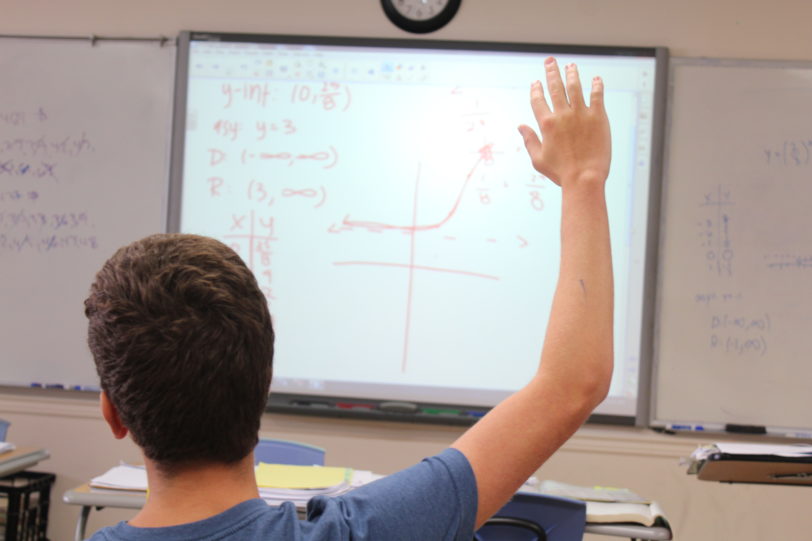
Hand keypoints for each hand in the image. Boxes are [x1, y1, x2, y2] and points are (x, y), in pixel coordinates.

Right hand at [518, 58, 610, 187]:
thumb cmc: (560, 172)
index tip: (536, 82)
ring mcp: (581, 114)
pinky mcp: (598, 117)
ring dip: (572, 74)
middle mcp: (562, 115)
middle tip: (550, 62)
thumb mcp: (538, 159)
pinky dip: (597, 86)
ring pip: (575, 87)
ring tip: (571, 66)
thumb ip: (529, 140)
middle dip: (551, 72)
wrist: (584, 178)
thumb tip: (521, 126)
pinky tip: (596, 79)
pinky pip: (597, 96)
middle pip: (555, 88)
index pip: (538, 100)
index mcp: (546, 124)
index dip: (536, 90)